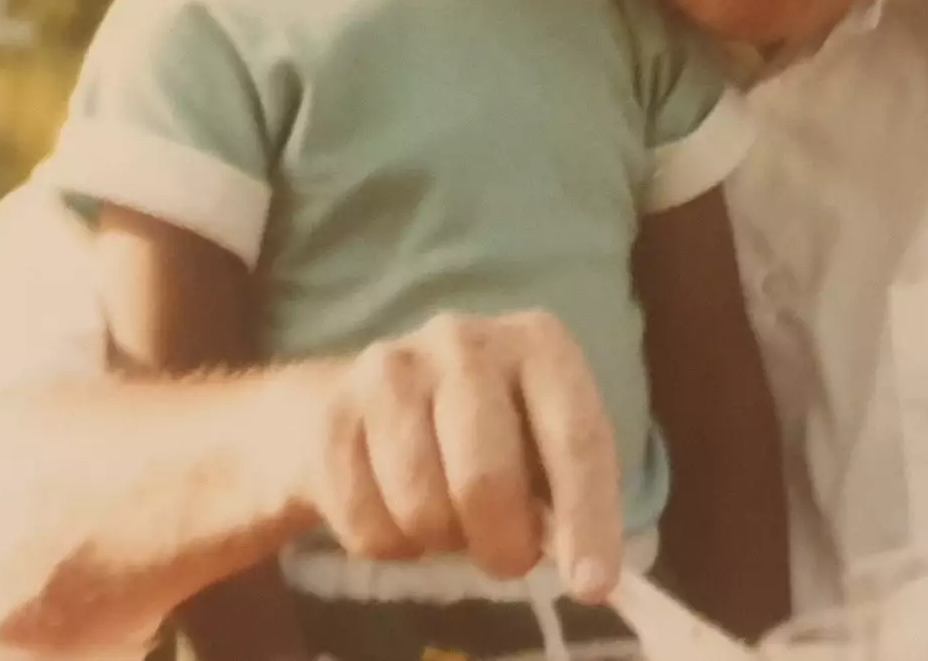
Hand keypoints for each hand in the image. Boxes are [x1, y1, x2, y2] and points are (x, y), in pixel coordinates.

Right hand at [290, 310, 622, 600]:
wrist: (358, 399)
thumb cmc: (477, 431)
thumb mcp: (536, 446)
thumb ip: (564, 498)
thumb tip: (590, 573)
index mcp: (537, 344)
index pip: (576, 436)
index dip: (587, 517)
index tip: (593, 588)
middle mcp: (465, 340)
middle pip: (488, 477)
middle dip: (501, 542)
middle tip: (504, 556)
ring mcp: (392, 368)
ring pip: (422, 507)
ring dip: (438, 540)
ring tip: (443, 514)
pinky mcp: (334, 412)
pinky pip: (366, 525)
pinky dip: (386, 543)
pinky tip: (392, 506)